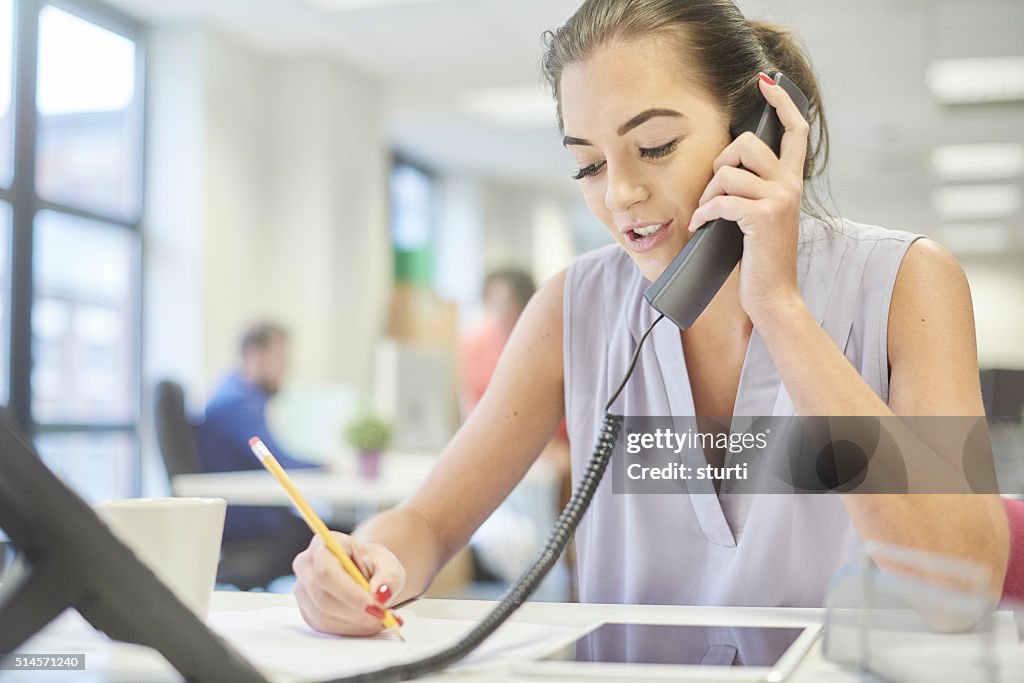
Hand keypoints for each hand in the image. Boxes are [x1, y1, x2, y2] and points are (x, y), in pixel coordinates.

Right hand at [292, 531, 406, 634]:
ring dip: (356, 623)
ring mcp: (303, 590)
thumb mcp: (389, 563)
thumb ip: (389, 576)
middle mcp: (306, 565)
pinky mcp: (307, 611)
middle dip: (356, 612)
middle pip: (323, 596)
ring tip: (381, 619)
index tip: (375, 606)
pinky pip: (325, 627)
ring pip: (323, 616)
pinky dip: (350, 629)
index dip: (349, 592)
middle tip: (383, 617)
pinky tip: (368, 623)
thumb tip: (381, 594)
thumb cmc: (372, 563)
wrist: (364, 570)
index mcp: (324, 544)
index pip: (327, 571)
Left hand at [687, 73, 807, 324]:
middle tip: (712, 191)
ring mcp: (779, 200)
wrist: (774, 296)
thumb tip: (724, 168)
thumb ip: (753, 189)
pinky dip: (703, 213)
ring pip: (728, 171)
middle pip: (747, 144)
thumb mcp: (762, 217)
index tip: (765, 83)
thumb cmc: (761, 259)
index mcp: (792, 182)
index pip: (796, 130)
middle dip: (719, 163)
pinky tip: (699, 226)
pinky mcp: (762, 217)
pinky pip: (720, 200)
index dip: (781, 102)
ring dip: (707, 191)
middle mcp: (790, 185)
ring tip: (705, 213)